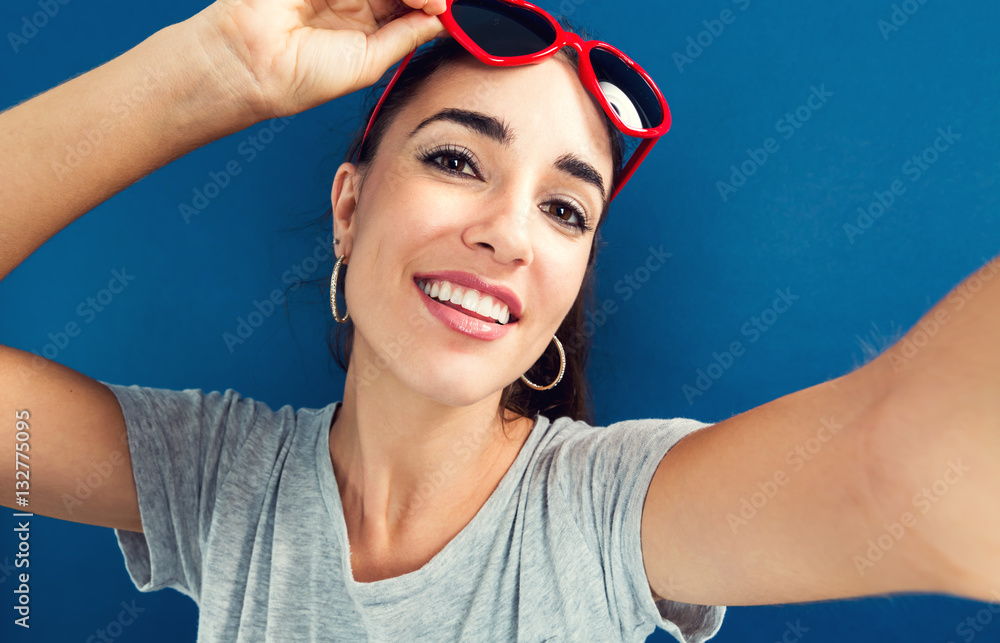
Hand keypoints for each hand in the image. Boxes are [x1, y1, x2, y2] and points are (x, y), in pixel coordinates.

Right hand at [193, 0, 446, 120]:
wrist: (255, 64)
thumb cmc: (302, 75)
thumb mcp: (370, 62)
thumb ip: (405, 37)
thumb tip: (440, 22)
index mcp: (368, 22)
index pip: (410, 3)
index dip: (431, 4)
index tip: (448, 12)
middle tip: (439, 4)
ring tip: (423, 0)